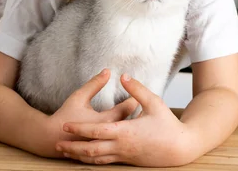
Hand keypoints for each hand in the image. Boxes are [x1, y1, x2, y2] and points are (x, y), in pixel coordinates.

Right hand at [46, 69, 137, 157]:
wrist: (52, 139)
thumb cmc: (66, 116)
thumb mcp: (79, 96)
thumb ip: (95, 84)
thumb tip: (107, 71)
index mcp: (105, 121)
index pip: (127, 109)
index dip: (134, 99)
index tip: (141, 93)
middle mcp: (108, 134)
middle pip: (130, 123)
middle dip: (138, 114)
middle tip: (145, 104)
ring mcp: (105, 144)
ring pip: (126, 136)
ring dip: (133, 127)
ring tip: (140, 119)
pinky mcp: (102, 151)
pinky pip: (118, 144)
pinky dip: (124, 138)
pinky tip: (127, 131)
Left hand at [55, 74, 195, 166]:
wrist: (180, 148)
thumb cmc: (168, 125)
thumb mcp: (154, 102)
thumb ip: (137, 89)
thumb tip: (123, 76)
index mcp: (125, 132)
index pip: (96, 131)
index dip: (79, 128)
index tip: (65, 125)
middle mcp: (121, 146)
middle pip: (90, 149)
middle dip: (73, 147)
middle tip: (57, 144)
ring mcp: (124, 156)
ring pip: (96, 159)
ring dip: (79, 156)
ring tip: (65, 151)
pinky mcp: (127, 161)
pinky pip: (104, 162)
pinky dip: (91, 160)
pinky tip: (85, 157)